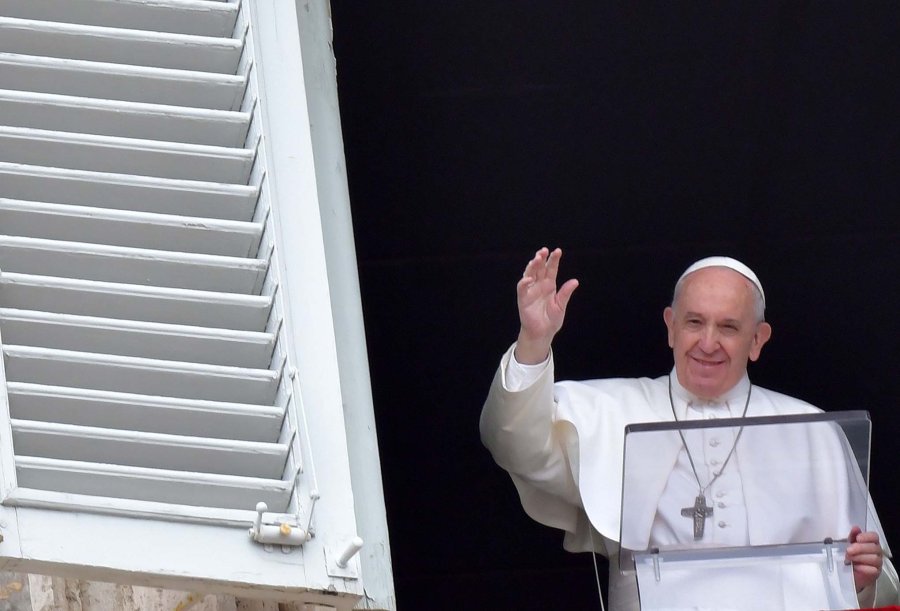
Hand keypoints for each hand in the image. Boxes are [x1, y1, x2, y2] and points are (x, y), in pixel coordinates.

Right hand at [514, 247, 578, 363]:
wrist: (543, 333)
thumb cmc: (551, 320)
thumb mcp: (561, 305)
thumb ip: (566, 293)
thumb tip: (575, 281)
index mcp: (549, 285)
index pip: (551, 269)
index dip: (553, 260)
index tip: (557, 251)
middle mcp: (539, 285)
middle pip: (539, 268)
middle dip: (541, 259)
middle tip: (544, 251)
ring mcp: (530, 291)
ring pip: (529, 274)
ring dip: (532, 266)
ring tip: (537, 259)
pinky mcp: (523, 299)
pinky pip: (522, 288)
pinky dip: (524, 283)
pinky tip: (529, 278)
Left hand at [846, 526, 882, 591]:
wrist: (853, 572)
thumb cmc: (853, 555)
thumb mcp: (850, 544)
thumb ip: (853, 536)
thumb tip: (855, 528)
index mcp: (871, 542)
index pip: (874, 536)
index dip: (867, 536)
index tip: (858, 538)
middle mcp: (877, 552)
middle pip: (874, 547)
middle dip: (860, 548)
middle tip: (849, 550)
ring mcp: (877, 563)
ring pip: (874, 558)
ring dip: (860, 558)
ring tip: (849, 558)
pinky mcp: (875, 573)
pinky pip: (873, 570)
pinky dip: (863, 568)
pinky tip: (855, 567)